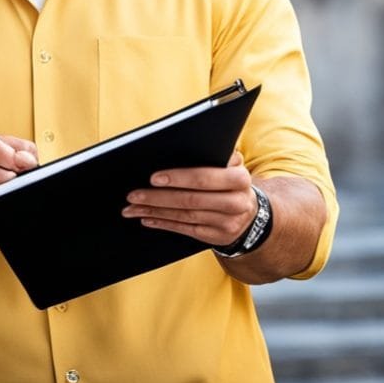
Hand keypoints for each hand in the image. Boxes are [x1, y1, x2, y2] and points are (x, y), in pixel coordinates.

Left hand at [121, 151, 256, 246]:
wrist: (251, 215)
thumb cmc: (232, 182)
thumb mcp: (233, 166)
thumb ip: (217, 155)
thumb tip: (190, 145)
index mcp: (240, 179)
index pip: (205, 178)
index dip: (179, 178)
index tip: (154, 177)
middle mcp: (236, 203)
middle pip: (191, 200)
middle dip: (158, 197)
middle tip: (133, 194)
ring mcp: (227, 223)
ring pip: (185, 216)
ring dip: (155, 211)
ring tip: (132, 207)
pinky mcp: (216, 237)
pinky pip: (185, 230)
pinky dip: (164, 223)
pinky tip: (147, 218)